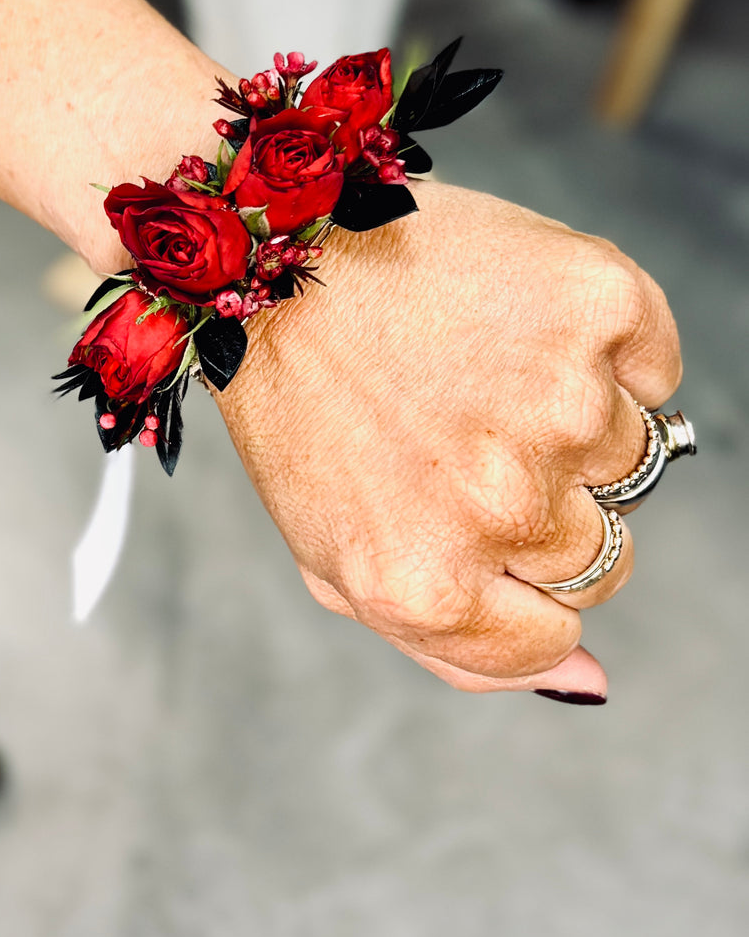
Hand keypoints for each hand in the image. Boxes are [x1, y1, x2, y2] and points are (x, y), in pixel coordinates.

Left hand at [218, 181, 681, 696]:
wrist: (281, 256)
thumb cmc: (304, 410)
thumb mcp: (339, 559)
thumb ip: (463, 652)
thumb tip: (593, 680)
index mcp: (428, 584)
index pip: (556, 632)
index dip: (515, 577)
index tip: (468, 515)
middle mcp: (501, 506)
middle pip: (603, 556)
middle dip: (541, 504)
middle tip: (460, 431)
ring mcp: (558, 402)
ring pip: (631, 461)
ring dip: (568, 423)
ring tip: (476, 368)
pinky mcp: (596, 306)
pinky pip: (655, 370)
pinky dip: (608, 352)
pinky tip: (516, 325)